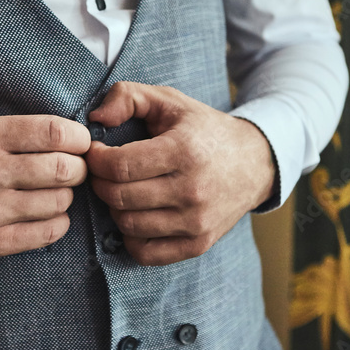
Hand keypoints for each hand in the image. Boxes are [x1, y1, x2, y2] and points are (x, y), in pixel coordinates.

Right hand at [0, 115, 90, 259]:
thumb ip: (20, 132)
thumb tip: (71, 138)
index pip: (54, 133)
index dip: (78, 138)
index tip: (79, 142)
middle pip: (65, 169)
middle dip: (78, 168)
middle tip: (72, 169)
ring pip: (61, 201)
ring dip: (65, 195)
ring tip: (51, 191)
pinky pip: (50, 232)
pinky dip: (58, 221)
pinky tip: (47, 214)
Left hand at [86, 82, 275, 265]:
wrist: (254, 163)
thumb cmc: (203, 130)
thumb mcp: (170, 101)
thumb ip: (127, 96)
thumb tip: (95, 118)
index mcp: (183, 151)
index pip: (120, 165)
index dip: (96, 160)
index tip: (96, 152)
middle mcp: (192, 190)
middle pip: (120, 197)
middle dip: (100, 183)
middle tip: (104, 172)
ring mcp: (196, 221)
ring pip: (128, 225)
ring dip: (114, 208)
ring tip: (122, 190)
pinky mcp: (198, 244)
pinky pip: (146, 252)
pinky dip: (131, 237)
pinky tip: (137, 216)